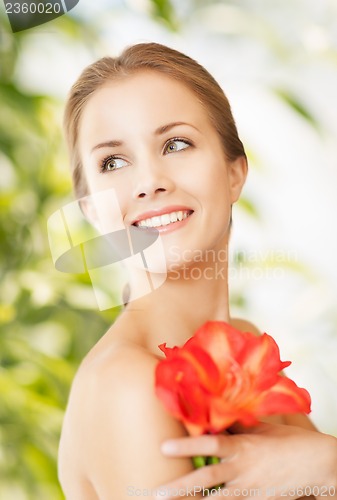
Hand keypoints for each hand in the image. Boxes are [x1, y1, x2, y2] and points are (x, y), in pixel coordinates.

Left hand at [155, 423, 336, 498]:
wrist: (318, 465)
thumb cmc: (288, 442)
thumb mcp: (261, 430)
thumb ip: (237, 427)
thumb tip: (215, 417)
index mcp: (243, 445)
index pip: (211, 443)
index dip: (187, 446)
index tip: (163, 447)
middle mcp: (243, 468)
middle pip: (207, 478)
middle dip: (180, 487)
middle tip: (156, 492)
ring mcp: (250, 489)